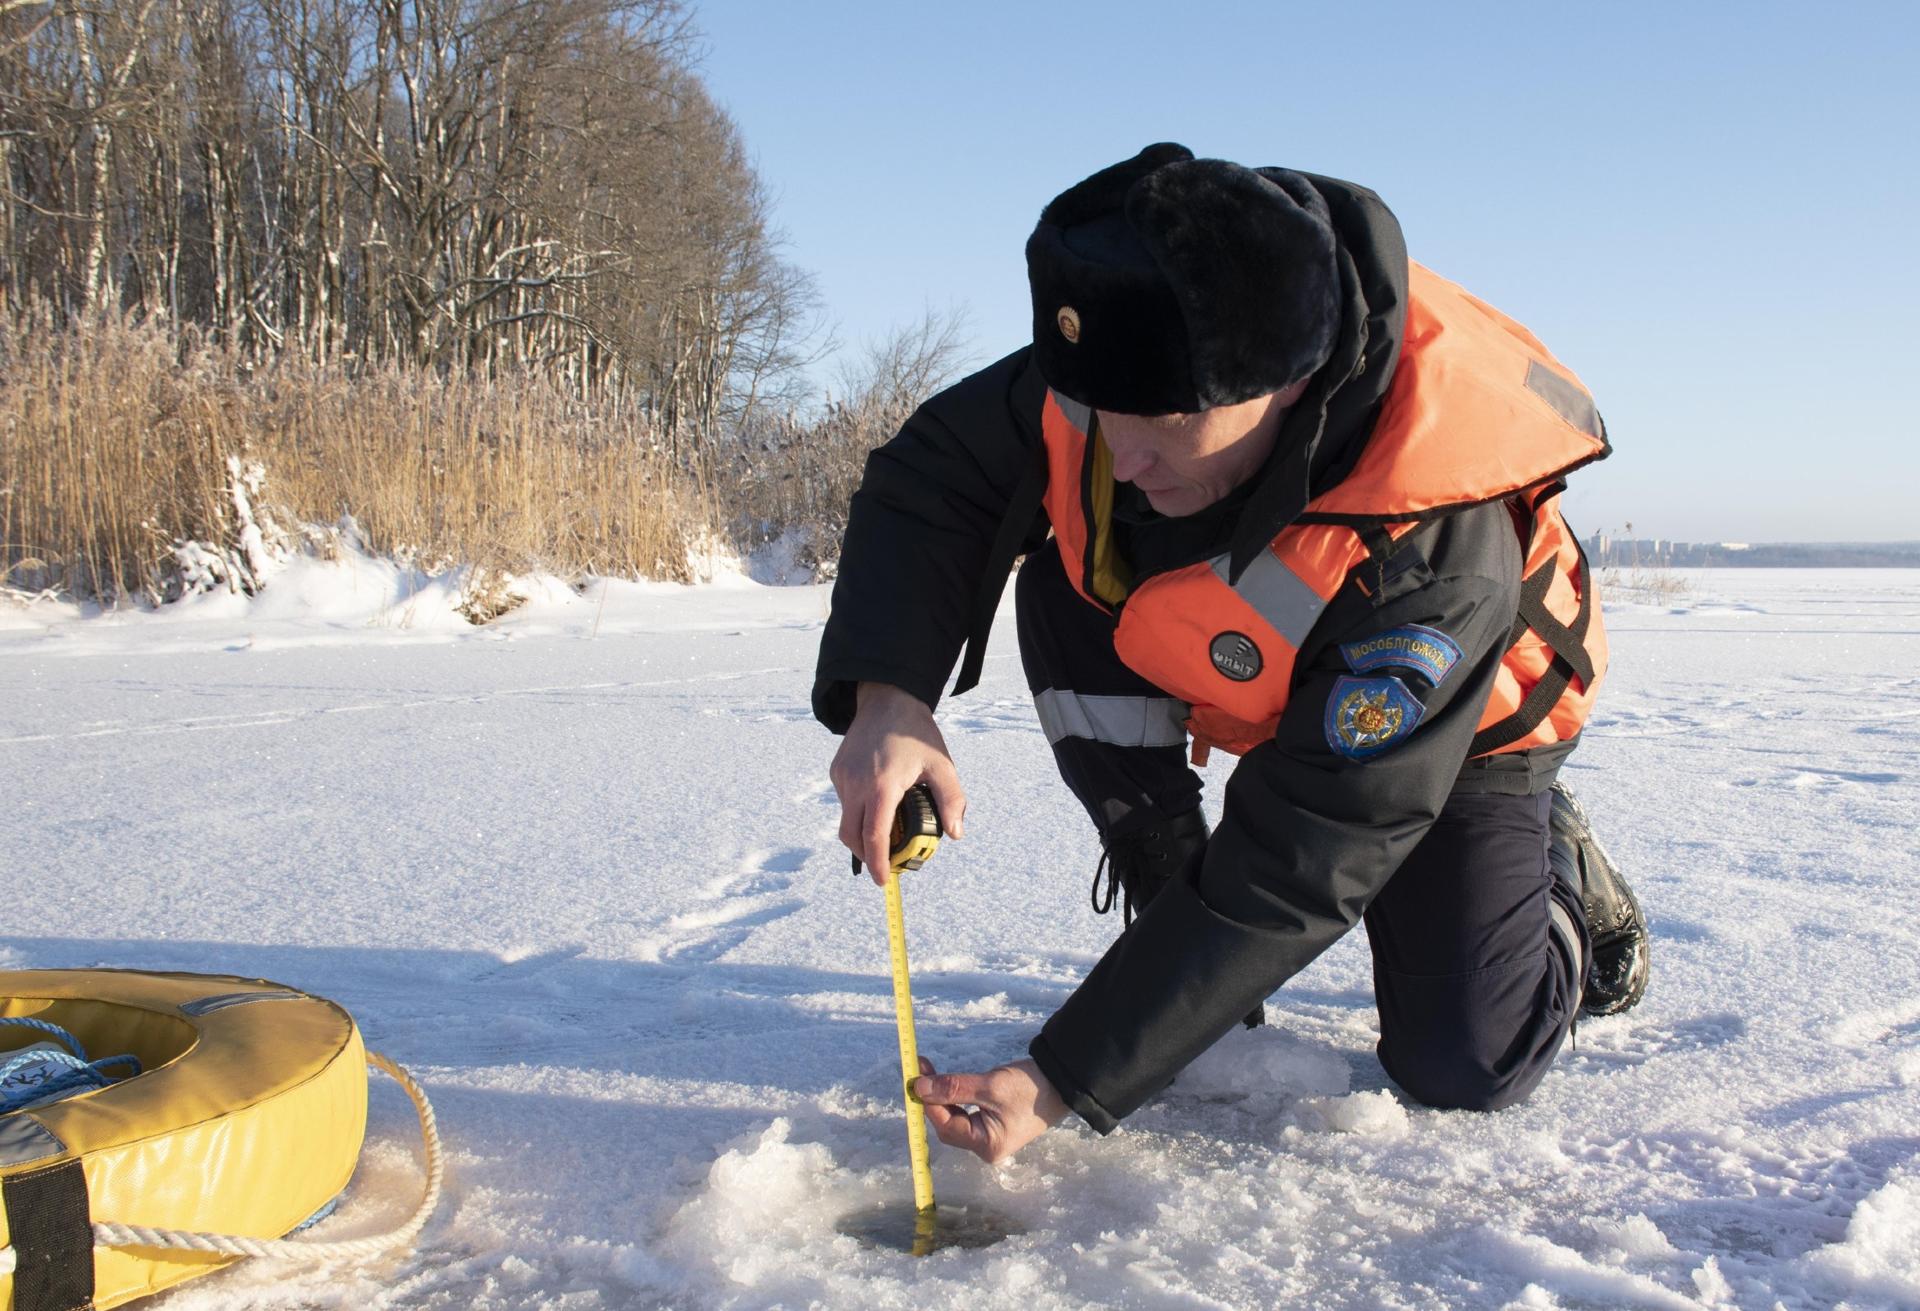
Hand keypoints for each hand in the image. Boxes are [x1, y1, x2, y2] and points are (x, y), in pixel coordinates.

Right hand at [830, 682, 965, 884]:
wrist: (888, 698)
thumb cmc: (917, 733)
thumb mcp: (942, 765)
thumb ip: (952, 801)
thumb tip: (955, 834)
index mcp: (882, 785)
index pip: (874, 835)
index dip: (877, 862)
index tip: (884, 880)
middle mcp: (856, 783)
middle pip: (852, 835)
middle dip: (867, 855)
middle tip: (886, 863)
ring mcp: (842, 776)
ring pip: (847, 819)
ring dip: (863, 833)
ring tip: (886, 833)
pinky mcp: (837, 770)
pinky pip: (845, 801)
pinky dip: (858, 812)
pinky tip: (878, 805)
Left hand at [913, 1057, 1067, 1164]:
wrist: (1062, 1082)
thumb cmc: (1030, 1087)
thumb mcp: (990, 1085)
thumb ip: (954, 1088)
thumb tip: (919, 1088)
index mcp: (987, 1145)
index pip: (947, 1125)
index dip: (929, 1102)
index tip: (916, 1076)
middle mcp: (986, 1148)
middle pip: (948, 1125)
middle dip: (933, 1098)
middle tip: (922, 1068)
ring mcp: (990, 1138)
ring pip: (955, 1119)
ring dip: (942, 1096)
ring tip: (930, 1071)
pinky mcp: (993, 1126)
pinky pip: (966, 1114)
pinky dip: (955, 1098)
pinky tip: (948, 1083)